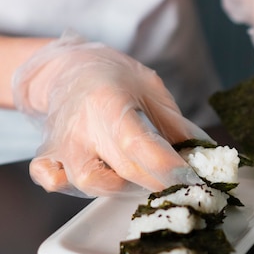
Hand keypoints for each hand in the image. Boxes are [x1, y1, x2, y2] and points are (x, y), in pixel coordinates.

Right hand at [13, 31, 209, 196]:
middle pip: (124, 170)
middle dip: (159, 180)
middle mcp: (81, 126)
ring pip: (91, 184)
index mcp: (109, 102)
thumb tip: (205, 155)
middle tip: (179, 178)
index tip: (194, 178)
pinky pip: (52, 181)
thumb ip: (175, 124)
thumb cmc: (115, 78)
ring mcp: (61, 144)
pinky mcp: (47, 155)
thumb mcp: (151, 89)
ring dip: (121, 185)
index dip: (168, 167)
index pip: (139, 145)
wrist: (68, 69)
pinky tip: (93, 171)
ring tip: (136, 168)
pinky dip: (69, 184)